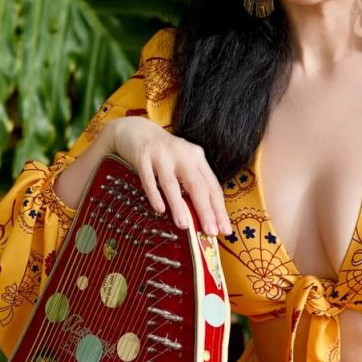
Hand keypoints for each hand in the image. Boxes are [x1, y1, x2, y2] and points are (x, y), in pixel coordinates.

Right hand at [111, 117, 232, 236]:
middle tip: (211, 231)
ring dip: (179, 206)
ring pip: (172, 184)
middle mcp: (182, 155)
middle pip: (197, 185)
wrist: (137, 130)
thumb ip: (193, 186)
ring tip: (185, 226)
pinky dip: (154, 194)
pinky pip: (148, 180)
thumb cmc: (165, 154)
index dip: (219, 209)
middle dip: (206, 210)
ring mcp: (161, 156)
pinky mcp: (142, 158)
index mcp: (197, 158)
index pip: (212, 186)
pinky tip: (159, 209)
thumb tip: (204, 219)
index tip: (224, 230)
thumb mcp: (183, 164)